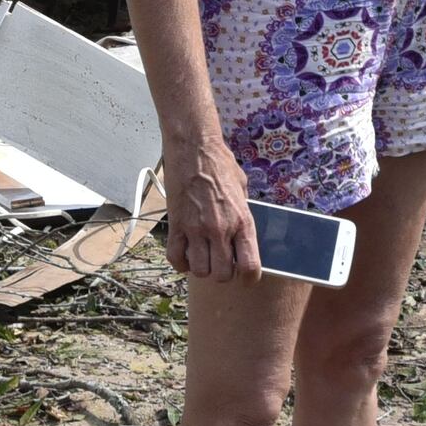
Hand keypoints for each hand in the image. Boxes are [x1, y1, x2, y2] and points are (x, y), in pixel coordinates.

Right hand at [160, 136, 261, 280]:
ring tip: (202, 255)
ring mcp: (196, 229)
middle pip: (222, 275)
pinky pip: (175, 259)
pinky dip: (180, 262)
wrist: (193, 147)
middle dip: (222, 273)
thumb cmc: (220, 164)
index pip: (249, 267)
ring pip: (199, 271)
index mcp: (242, 221)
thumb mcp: (242, 188)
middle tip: (220, 261)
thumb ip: (243, 213)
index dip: (248, 278)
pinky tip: (185, 253)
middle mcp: (220, 229)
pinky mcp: (176, 225)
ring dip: (201, 267)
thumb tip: (242, 233)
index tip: (244, 275)